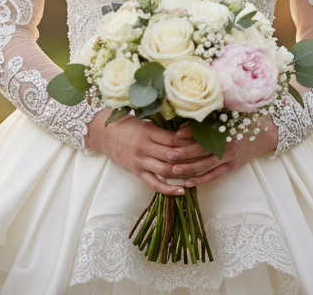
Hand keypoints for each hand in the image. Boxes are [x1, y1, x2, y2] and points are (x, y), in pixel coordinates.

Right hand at [84, 109, 202, 195]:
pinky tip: (182, 191)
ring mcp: (140, 162)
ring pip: (166, 171)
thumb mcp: (146, 121)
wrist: (104, 134)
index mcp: (148, 131)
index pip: (174, 139)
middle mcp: (144, 147)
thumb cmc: (128, 125)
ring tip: (199, 173)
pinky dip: (169, 189)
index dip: (191, 142)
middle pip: (173, 155)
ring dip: (184, 173)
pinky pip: (154, 184)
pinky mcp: (136, 172)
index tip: (204, 142)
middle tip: (208, 158)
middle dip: (192, 158)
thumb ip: (164, 128)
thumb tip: (188, 131)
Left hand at [167, 116, 278, 188]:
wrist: (266, 133)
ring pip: (206, 165)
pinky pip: (214, 176)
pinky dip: (201, 179)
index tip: (175, 133)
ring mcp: (230, 158)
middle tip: (168, 154)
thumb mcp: (230, 113)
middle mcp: (227, 145)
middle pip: (202, 150)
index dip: (190, 132)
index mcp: (226, 129)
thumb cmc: (245, 119)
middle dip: (184, 153)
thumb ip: (211, 116)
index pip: (205, 132)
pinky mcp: (232, 167)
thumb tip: (188, 117)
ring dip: (189, 168)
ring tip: (173, 170)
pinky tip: (188, 182)